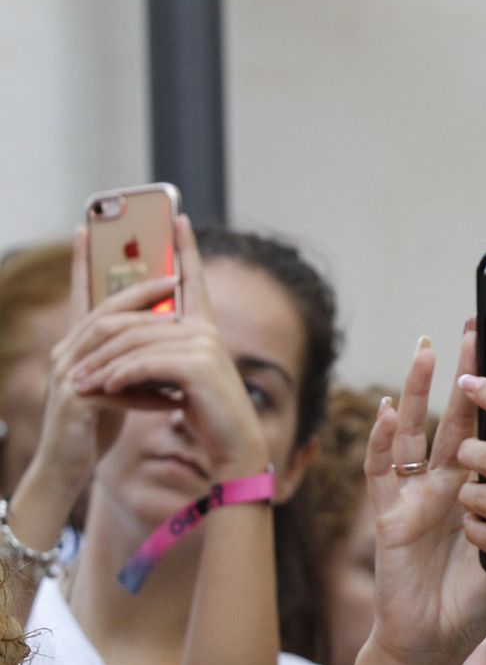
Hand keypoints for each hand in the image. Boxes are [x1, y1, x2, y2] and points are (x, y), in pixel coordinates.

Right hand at [25, 228, 170, 503]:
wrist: (66, 469)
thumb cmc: (94, 425)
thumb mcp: (116, 384)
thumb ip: (132, 359)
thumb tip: (165, 333)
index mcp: (76, 346)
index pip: (83, 297)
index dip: (86, 262)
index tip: (93, 228)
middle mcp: (66, 354)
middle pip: (104, 312)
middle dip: (139, 291)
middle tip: (174, 276)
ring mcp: (67, 377)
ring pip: (110, 342)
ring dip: (149, 331)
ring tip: (183, 322)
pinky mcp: (76, 404)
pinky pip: (117, 389)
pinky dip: (149, 390)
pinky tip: (175, 395)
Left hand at [67, 215, 267, 479]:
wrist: (234, 446)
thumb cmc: (206, 413)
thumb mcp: (178, 377)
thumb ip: (156, 353)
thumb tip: (114, 343)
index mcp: (205, 327)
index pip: (194, 279)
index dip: (187, 248)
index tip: (179, 218)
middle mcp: (206, 329)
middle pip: (136, 321)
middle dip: (98, 345)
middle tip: (72, 370)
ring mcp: (204, 344)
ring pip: (134, 343)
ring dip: (101, 367)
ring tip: (80, 386)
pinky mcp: (197, 364)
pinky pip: (143, 363)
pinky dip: (119, 378)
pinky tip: (106, 391)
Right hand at [364, 330, 485, 664]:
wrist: (437, 640)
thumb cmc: (478, 598)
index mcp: (484, 486)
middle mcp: (448, 481)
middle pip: (458, 416)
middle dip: (466, 374)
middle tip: (477, 329)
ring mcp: (416, 493)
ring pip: (417, 431)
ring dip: (419, 390)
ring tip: (428, 348)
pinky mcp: (389, 514)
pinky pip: (383, 471)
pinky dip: (384, 440)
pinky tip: (388, 411)